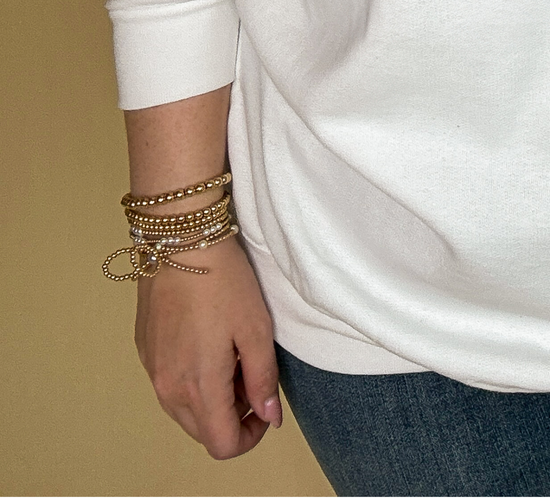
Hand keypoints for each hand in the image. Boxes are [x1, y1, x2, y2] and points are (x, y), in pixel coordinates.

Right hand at [134, 235, 281, 458]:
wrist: (180, 241)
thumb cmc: (223, 281)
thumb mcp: (256, 328)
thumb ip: (263, 379)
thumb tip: (270, 417)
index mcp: (198, 386)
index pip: (222, 444)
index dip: (250, 436)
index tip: (265, 408)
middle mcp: (168, 388)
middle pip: (202, 431)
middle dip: (232, 416)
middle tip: (251, 375)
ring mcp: (152, 371)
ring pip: (184, 411)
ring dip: (212, 399)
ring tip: (232, 356)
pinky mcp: (144, 351)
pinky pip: (169, 386)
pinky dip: (192, 380)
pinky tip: (208, 343)